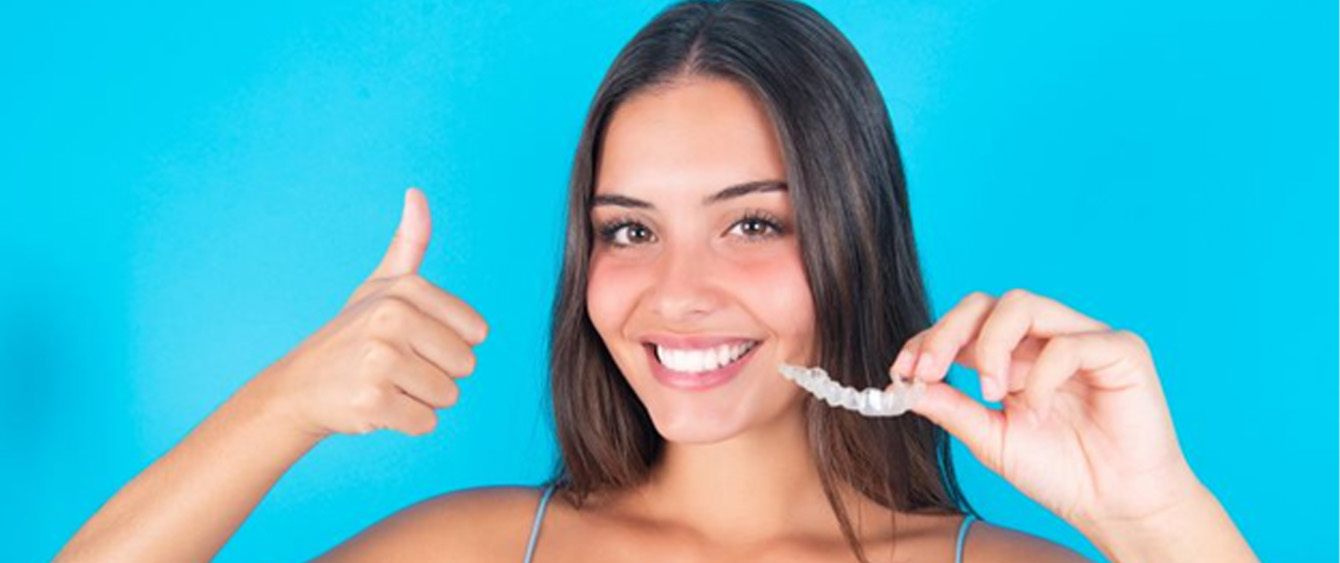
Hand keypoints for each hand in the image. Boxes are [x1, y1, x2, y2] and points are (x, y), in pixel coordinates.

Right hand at [244, 187, 488, 438]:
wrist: (300, 386)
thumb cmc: (353, 335)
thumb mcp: (380, 285)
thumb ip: (409, 243)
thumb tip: (416, 194)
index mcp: (405, 289)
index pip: (476, 332)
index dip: (450, 344)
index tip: (415, 341)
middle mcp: (392, 319)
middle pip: (466, 365)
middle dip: (439, 374)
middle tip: (399, 368)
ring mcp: (380, 360)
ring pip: (448, 395)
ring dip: (423, 399)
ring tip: (388, 385)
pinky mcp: (372, 401)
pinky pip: (425, 422)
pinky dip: (407, 422)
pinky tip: (378, 406)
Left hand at [889, 289, 1199, 532]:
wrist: (1117, 506)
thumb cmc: (1061, 472)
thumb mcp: (992, 440)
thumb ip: (953, 409)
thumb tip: (905, 386)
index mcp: (1014, 357)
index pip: (965, 325)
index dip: (929, 339)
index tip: (901, 370)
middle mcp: (1045, 338)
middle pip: (988, 303)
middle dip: (949, 332)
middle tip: (929, 370)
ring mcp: (1082, 339)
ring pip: (1023, 304)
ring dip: (991, 346)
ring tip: (991, 393)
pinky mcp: (1120, 350)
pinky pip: (1069, 343)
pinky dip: (1042, 377)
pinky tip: (1038, 412)